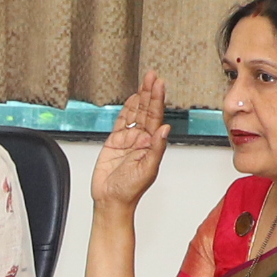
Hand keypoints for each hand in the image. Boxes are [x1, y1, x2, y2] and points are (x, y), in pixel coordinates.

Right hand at [91, 74, 168, 211]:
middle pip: (146, 111)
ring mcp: (128, 140)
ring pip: (135, 113)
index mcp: (151, 144)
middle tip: (152, 75)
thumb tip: (165, 129)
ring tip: (145, 81)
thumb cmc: (130, 191)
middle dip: (150, 92)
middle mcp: (141, 140)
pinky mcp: (114, 142)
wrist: (111, 201)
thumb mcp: (147, 170)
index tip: (159, 84)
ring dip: (140, 97)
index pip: (156, 117)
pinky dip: (127, 109)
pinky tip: (132, 99)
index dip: (157, 99)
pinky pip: (122, 121)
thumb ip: (156, 149)